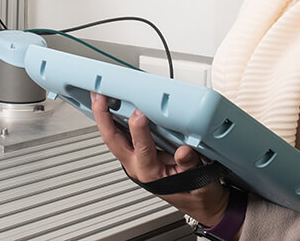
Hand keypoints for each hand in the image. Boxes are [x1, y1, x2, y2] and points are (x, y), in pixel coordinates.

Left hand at [90, 92, 229, 225]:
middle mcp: (136, 166)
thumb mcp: (199, 181)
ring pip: (112, 137)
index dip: (139, 128)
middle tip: (99, 97)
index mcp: (150, 173)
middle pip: (113, 140)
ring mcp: (133, 160)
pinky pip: (119, 136)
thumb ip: (190, 165)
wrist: (196, 202)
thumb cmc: (195, 194)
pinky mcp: (136, 154)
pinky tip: (111, 106)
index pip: (141, 148)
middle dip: (103, 117)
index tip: (140, 112)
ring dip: (104, 116)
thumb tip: (183, 151)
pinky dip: (113, 120)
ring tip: (100, 96)